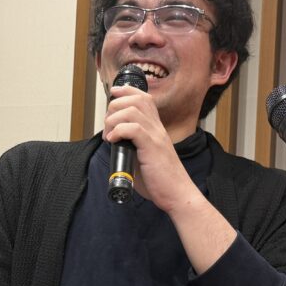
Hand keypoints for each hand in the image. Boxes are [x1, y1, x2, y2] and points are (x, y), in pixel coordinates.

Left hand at [103, 85, 200, 212]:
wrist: (177, 194)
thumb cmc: (160, 181)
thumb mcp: (144, 158)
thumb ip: (132, 146)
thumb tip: (114, 143)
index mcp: (156, 129)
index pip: (144, 98)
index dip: (127, 91)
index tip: (114, 93)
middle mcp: (157, 128)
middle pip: (135, 100)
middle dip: (114, 107)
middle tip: (108, 127)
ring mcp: (155, 136)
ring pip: (132, 111)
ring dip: (113, 120)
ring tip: (109, 136)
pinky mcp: (152, 147)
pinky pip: (133, 128)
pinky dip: (118, 131)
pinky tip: (113, 141)